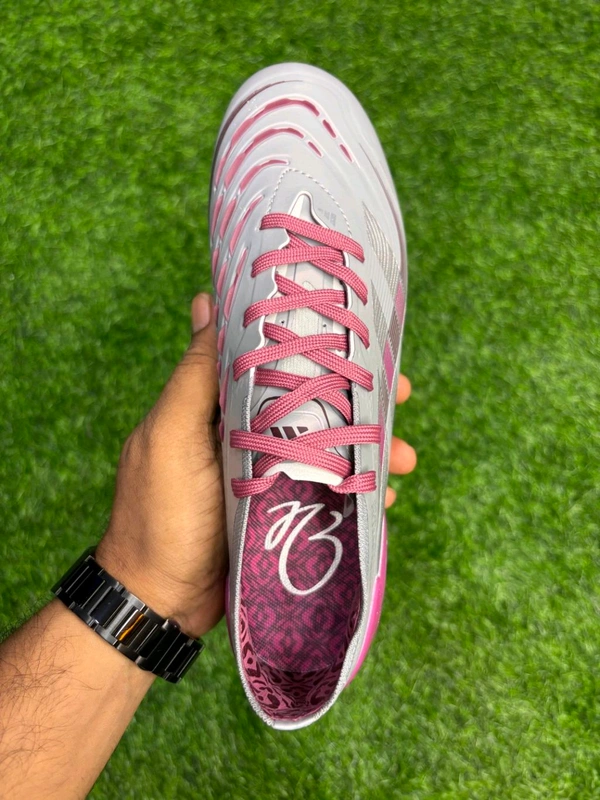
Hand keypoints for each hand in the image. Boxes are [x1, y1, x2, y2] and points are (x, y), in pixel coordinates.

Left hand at [96, 293, 415, 639]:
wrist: (160, 600)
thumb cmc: (159, 513)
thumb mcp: (172, 435)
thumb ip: (197, 375)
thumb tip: (208, 302)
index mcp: (220, 406)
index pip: (276, 361)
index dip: (318, 347)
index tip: (359, 337)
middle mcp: (248, 434)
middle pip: (314, 404)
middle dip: (359, 399)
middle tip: (404, 393)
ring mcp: (269, 475)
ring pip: (330, 448)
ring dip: (370, 448)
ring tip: (404, 459)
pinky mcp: (284, 513)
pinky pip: (330, 492)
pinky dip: (358, 489)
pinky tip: (382, 496)